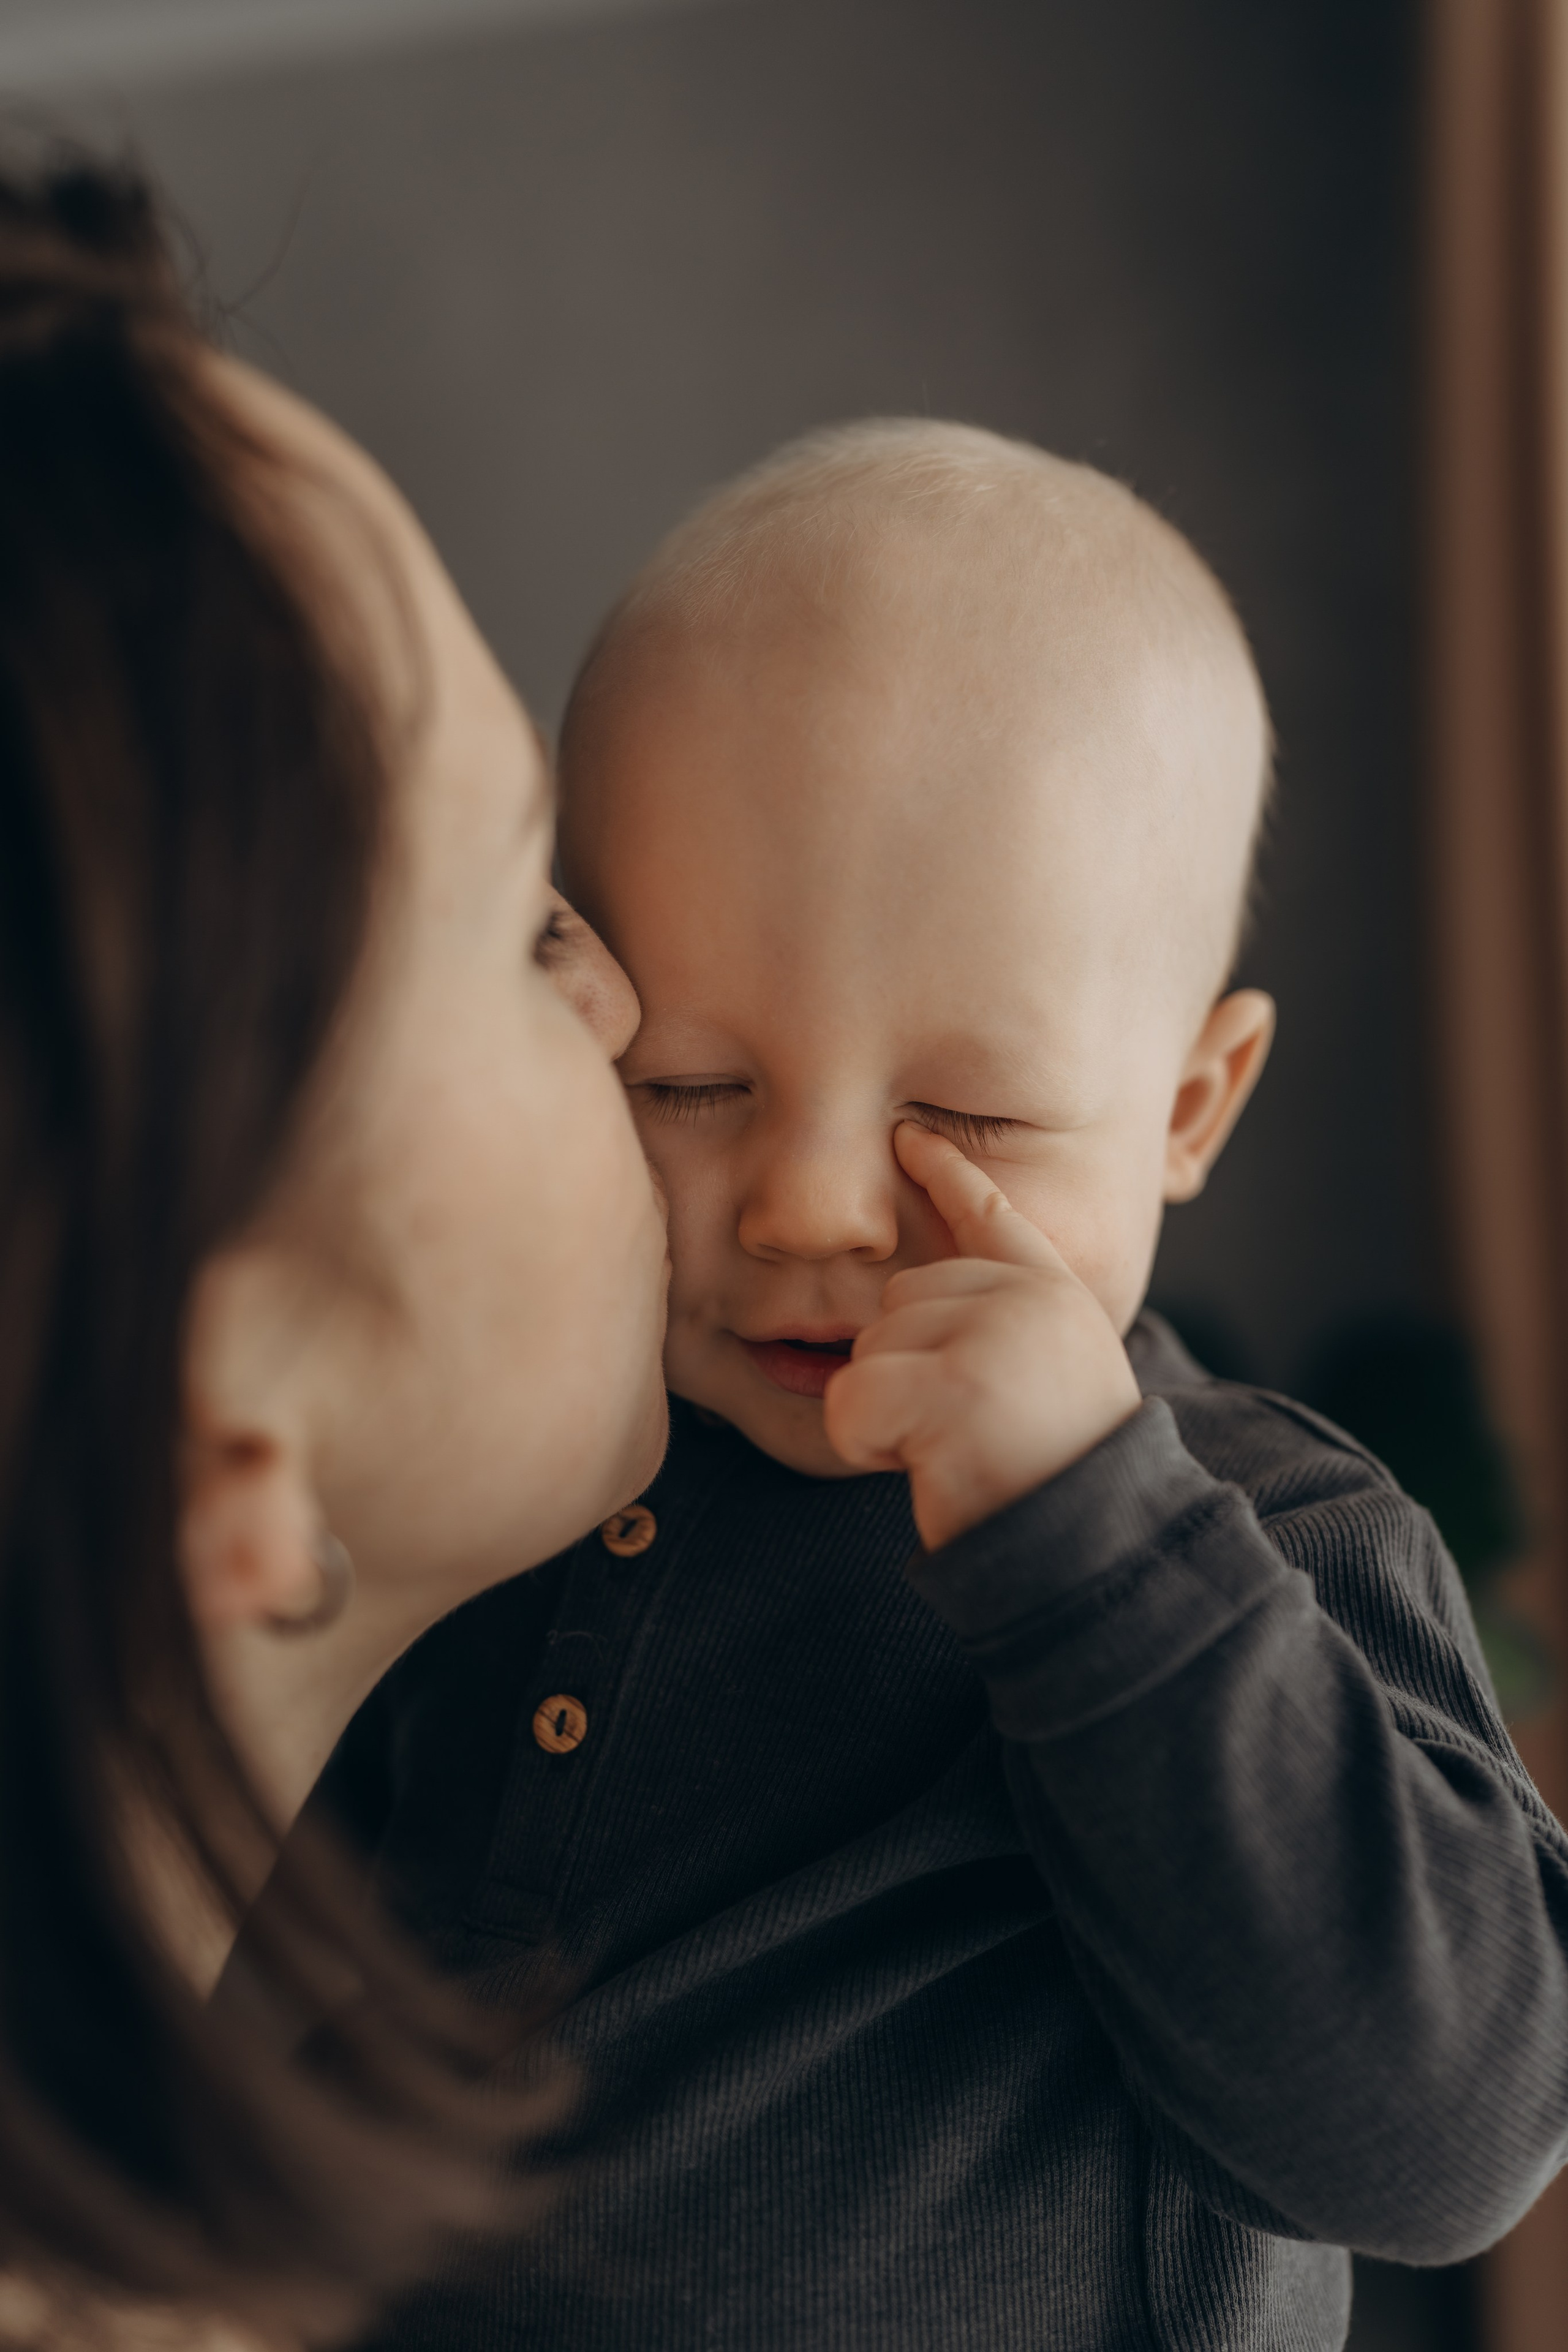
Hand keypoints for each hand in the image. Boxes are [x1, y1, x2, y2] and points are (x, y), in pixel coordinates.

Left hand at [823, 1123, 1141, 1549]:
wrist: (1099, 1547)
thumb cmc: (1057, 1476)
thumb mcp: (1053, 1378)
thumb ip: (1001, 1327)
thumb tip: (910, 1304)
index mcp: (1055, 1294)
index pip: (992, 1215)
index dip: (946, 1173)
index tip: (909, 1137)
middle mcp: (1025, 1299)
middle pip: (898, 1299)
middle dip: (906, 1368)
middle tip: (964, 1428)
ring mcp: (991, 1336)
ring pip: (869, 1351)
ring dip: (889, 1414)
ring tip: (956, 1450)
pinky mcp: (952, 1387)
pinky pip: (850, 1401)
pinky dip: (867, 1444)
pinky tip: (926, 1466)